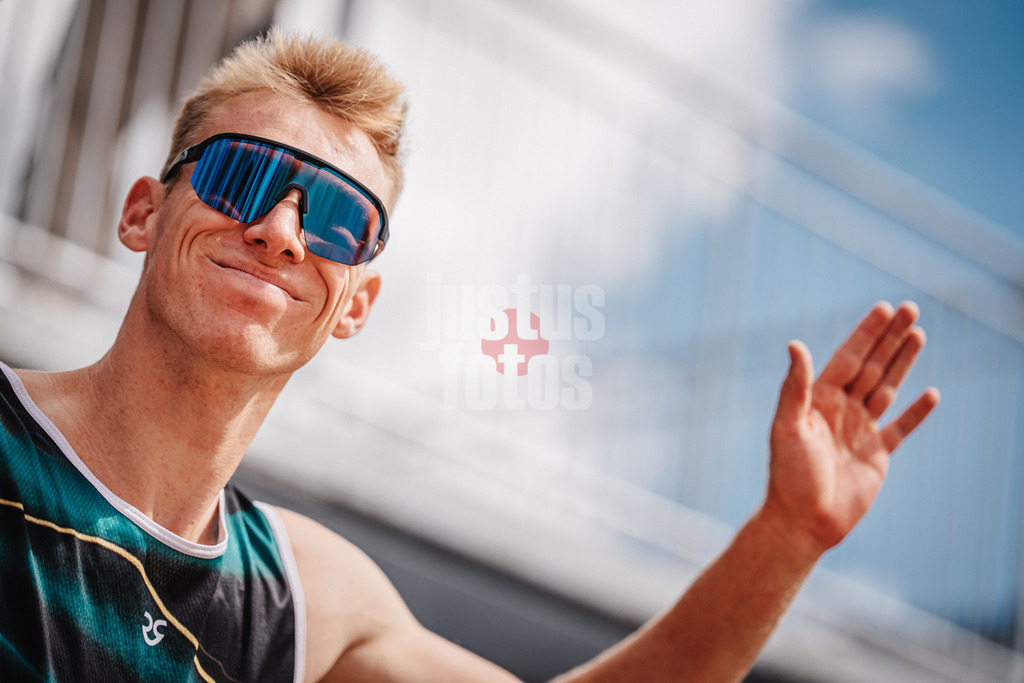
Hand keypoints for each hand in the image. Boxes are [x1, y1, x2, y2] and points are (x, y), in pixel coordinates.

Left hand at [764, 301, 939, 553]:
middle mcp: (840, 411)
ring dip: (903, 362)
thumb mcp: (787, 426)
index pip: (848, 357)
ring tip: (920, 334)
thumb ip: (795, 386)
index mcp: (819, 400)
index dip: (867, 333)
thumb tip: (794, 344)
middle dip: (890, 338)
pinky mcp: (876, 456)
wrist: (803, 521)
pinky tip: (931, 394)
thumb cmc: (789, 475)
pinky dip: (916, 413)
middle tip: (911, 308)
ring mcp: (860, 432)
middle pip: (871, 366)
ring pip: (887, 389)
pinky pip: (900, 429)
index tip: (884, 308)